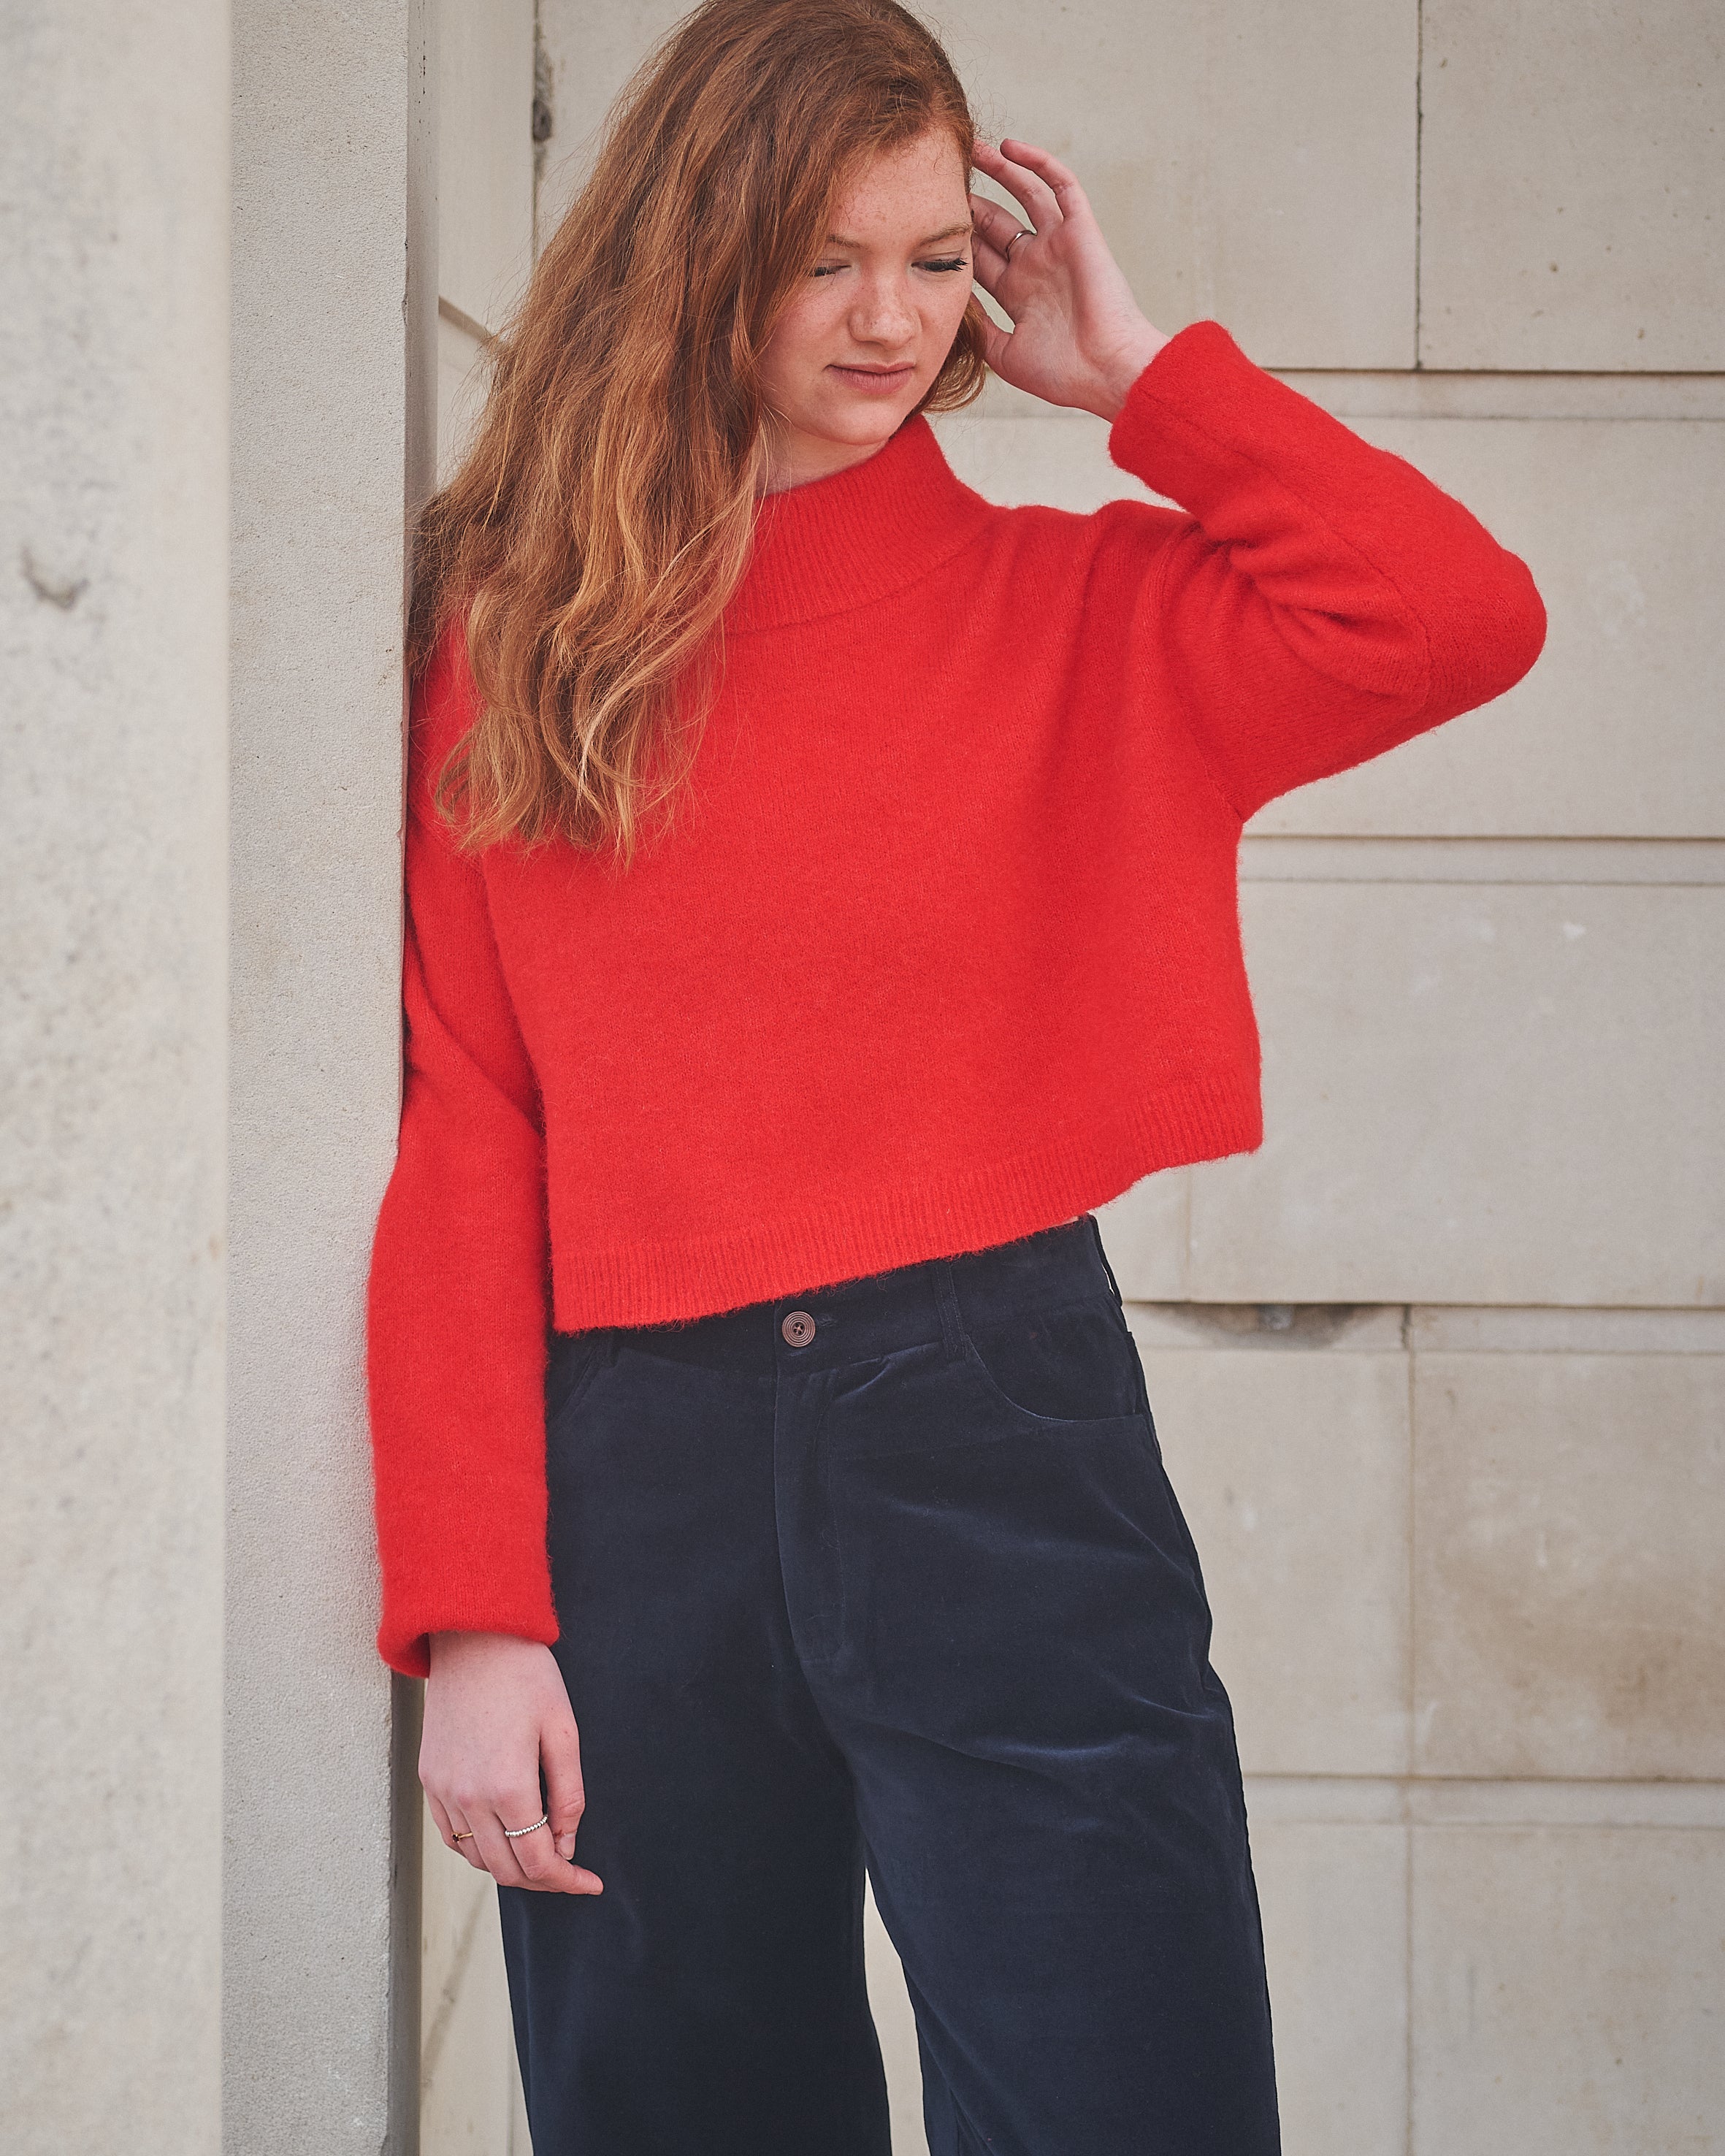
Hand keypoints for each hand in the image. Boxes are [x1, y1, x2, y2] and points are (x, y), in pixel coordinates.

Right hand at [421, 1632, 602, 1895]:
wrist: (474, 1638)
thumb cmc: (526, 1676)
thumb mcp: (564, 1730)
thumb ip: (569, 1794)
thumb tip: (568, 1844)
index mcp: (509, 1786)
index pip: (539, 1860)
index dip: (568, 1880)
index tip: (591, 1884)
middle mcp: (469, 1798)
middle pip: (507, 1870)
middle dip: (543, 1880)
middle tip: (570, 1871)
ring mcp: (444, 1790)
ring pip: (477, 1859)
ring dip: (510, 1867)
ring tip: (540, 1855)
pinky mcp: (429, 1779)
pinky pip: (451, 1837)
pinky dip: (477, 1850)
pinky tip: (501, 1839)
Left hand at [968, 138, 1168, 422]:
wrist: (1106, 372)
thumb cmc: (1062, 374)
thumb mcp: (1005, 356)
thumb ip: (978, 328)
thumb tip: (949, 301)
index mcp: (1019, 295)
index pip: (980, 256)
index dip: (956, 237)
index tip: (925, 218)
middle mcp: (1037, 265)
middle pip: (996, 223)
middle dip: (971, 202)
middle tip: (941, 178)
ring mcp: (1058, 245)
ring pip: (1025, 194)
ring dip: (999, 170)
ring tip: (970, 148)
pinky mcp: (1080, 231)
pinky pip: (1060, 186)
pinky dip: (1038, 164)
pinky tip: (1009, 147)